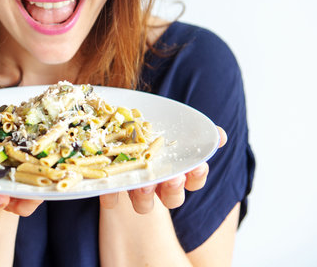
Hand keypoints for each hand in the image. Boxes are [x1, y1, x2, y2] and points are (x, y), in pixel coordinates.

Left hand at [99, 126, 227, 212]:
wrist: (116, 124)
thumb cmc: (150, 128)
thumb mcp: (170, 124)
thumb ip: (196, 130)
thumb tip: (220, 135)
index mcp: (176, 171)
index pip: (195, 180)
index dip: (197, 176)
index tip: (198, 166)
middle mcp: (158, 184)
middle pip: (172, 198)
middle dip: (174, 189)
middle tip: (172, 178)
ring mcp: (134, 188)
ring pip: (144, 204)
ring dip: (145, 197)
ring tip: (143, 183)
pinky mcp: (111, 187)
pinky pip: (110, 198)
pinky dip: (110, 194)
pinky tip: (108, 185)